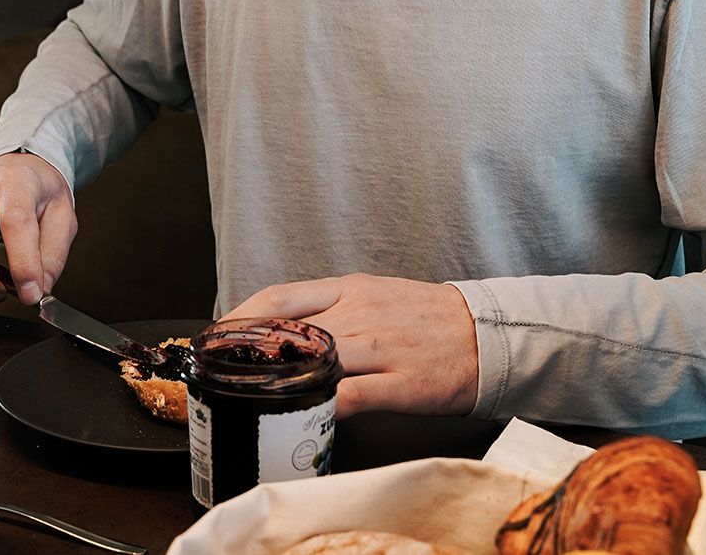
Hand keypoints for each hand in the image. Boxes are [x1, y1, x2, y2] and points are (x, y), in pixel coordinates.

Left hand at [224, 273, 478, 417]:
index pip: (280, 298)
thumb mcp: (377, 298)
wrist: (491, 332)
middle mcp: (361, 312)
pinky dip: (324, 406)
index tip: (214, 340)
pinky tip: (301, 417)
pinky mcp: (403, 382)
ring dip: (277, 381)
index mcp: (351, 289)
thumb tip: (285, 333)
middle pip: (287, 331)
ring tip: (247, 401)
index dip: (239, 319)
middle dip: (247, 357)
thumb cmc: (430, 320)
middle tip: (218, 378)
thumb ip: (334, 312)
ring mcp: (383, 347)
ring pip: (315, 359)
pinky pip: (354, 394)